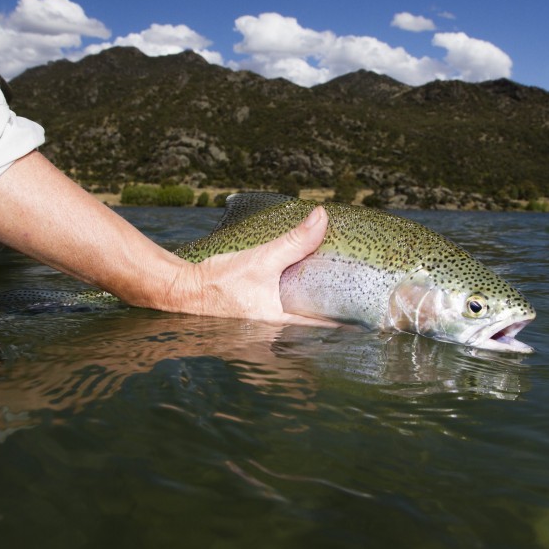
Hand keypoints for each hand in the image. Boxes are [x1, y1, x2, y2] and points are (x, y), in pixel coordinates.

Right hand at [168, 207, 338, 326]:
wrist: (182, 290)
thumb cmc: (219, 280)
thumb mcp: (262, 259)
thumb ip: (294, 241)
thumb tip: (322, 218)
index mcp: (281, 322)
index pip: (323, 327)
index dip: (345, 323)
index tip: (367, 316)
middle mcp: (274, 331)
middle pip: (312, 328)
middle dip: (332, 319)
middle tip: (354, 303)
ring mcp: (263, 327)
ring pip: (297, 324)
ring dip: (313, 314)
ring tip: (334, 298)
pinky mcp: (253, 317)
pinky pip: (281, 316)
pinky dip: (294, 307)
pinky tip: (299, 293)